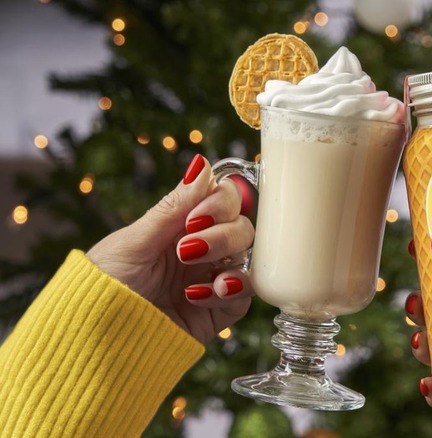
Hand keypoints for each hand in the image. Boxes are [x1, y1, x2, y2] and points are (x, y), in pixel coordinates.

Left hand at [87, 154, 254, 344]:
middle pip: (241, 226)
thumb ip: (174, 207)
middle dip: (222, 233)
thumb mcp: (134, 241)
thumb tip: (202, 165)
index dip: (222, 202)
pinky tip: (200, 295)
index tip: (197, 216)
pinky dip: (231, 291)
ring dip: (228, 259)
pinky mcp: (219, 312)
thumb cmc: (102, 286)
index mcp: (181, 225)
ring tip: (193, 274)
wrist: (94, 340)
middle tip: (187, 250)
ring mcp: (212, 279)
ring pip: (249, 256)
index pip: (224, 199)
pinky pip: (245, 295)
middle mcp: (202, 248)